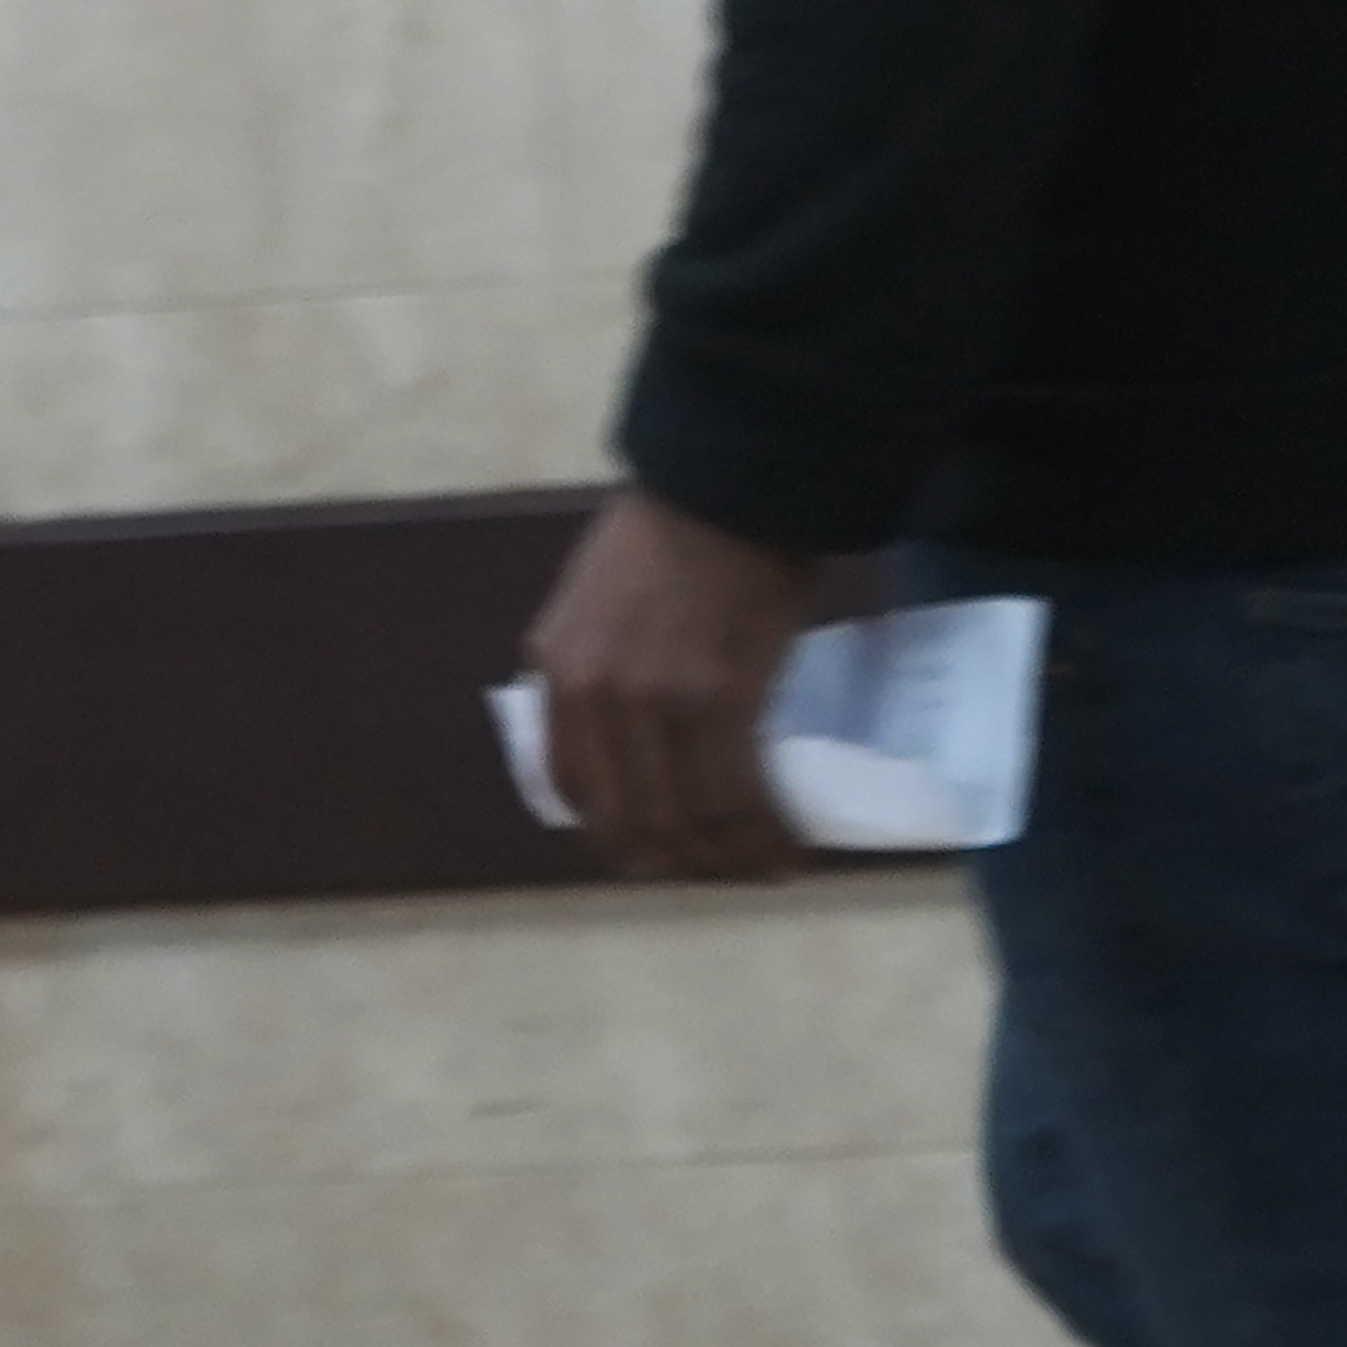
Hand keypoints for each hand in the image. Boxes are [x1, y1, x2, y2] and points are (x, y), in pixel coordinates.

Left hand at [520, 485, 824, 882]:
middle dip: (680, 860)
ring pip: (686, 818)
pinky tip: (788, 849)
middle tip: (725, 869)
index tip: (663, 850)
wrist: (736, 477)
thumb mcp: (605, 593)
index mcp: (557, 667)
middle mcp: (592, 696)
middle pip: (630, 817)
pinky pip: (736, 793)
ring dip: (729, 857)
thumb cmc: (686, 524)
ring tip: (767, 867)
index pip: (570, 787)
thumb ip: (608, 656)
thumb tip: (647, 714)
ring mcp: (652, 701)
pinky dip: (763, 833)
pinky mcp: (719, 698)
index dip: (618, 834)